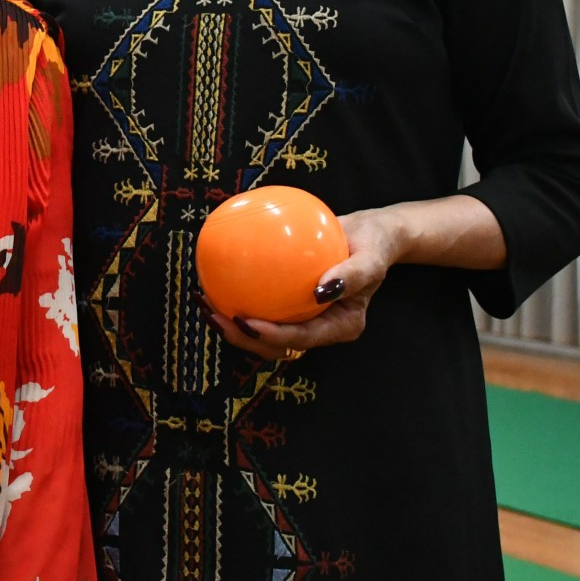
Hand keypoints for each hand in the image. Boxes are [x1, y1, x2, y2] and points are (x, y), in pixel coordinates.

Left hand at [208, 208, 405, 361]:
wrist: (371, 236)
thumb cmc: (373, 246)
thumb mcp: (371, 258)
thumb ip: (353, 276)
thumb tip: (321, 290)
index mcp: (341, 326)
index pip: (302, 339)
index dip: (272, 336)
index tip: (246, 322)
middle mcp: (319, 328)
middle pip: (276, 345)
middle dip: (242, 337)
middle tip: (215, 315)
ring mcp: (303, 318)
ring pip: (262, 332)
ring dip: (232, 325)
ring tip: (206, 304)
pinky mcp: (289, 304)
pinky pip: (261, 304)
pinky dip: (237, 297)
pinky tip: (214, 279)